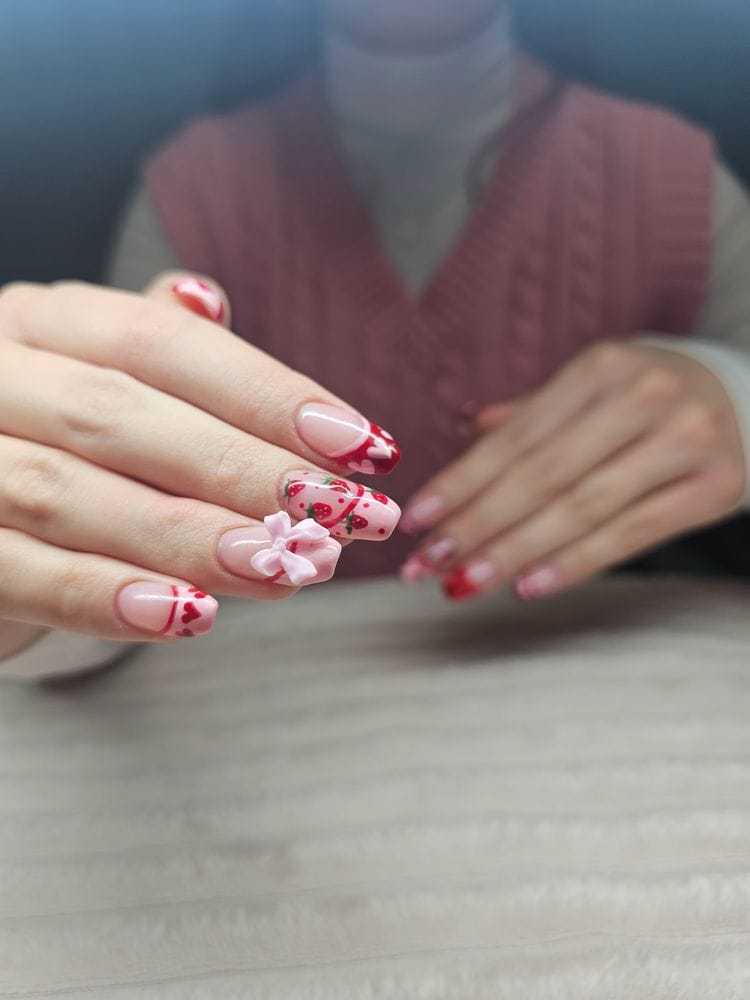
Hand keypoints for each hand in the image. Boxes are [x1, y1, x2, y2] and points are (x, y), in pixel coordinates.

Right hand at [0, 273, 400, 644]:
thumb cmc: (64, 443)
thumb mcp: (105, 383)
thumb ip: (158, 350)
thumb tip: (208, 298)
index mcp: (44, 323)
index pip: (161, 343)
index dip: (266, 394)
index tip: (363, 446)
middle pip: (119, 415)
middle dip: (244, 469)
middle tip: (345, 516)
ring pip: (68, 495)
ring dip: (190, 536)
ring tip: (286, 567)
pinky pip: (23, 575)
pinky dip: (107, 598)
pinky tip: (192, 615)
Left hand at [400, 341, 744, 599]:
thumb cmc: (654, 399)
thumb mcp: (598, 387)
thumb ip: (536, 413)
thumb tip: (468, 429)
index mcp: (601, 367)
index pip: (517, 437)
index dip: (462, 481)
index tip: (417, 521)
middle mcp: (643, 397)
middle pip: (541, 476)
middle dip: (475, 525)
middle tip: (425, 566)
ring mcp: (684, 442)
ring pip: (579, 509)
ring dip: (512, 552)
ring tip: (463, 584)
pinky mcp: (715, 488)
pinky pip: (631, 535)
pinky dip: (574, 564)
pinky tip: (527, 586)